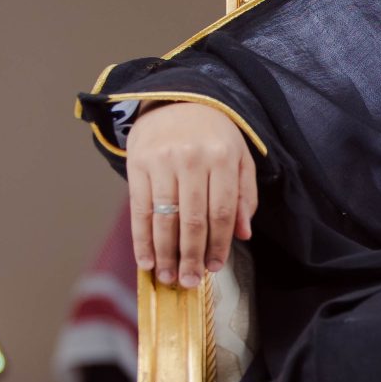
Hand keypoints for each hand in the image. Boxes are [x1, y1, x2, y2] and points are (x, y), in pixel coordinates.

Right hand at [125, 102, 256, 286]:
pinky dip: (142, 238)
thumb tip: (242, 235)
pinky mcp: (137, 163)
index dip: (218, 245)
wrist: (177, 99)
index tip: (214, 268)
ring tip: (167, 276)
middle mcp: (191, 159)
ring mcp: (161, 161)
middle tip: (189, 282)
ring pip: (164, 218)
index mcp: (221, 158)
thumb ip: (243, 196)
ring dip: (165, 253)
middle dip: (191, 256)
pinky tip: (146, 259)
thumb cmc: (213, 135)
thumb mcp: (239, 158)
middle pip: (192, 219)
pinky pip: (139, 209)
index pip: (221, 212)